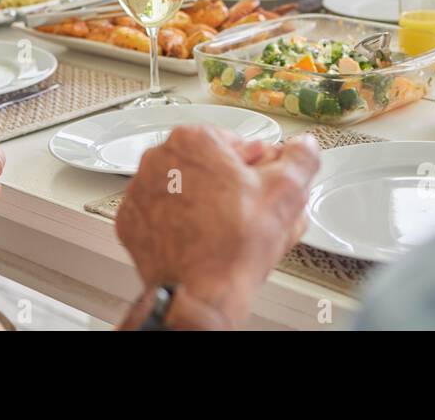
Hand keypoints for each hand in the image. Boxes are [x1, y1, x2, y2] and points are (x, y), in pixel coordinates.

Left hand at [115, 126, 320, 326]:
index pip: (233, 142)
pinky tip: (201, 237)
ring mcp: (140, 191)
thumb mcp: (287, 191)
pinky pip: (160, 213)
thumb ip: (301, 158)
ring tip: (226, 227)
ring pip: (182, 187)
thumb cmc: (235, 245)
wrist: (202, 294)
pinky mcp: (130, 221)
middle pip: (206, 164)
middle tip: (247, 210)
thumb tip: (303, 148)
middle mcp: (159, 159)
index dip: (254, 167)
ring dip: (203, 201)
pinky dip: (178, 222)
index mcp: (194, 140)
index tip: (260, 183)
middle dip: (228, 184)